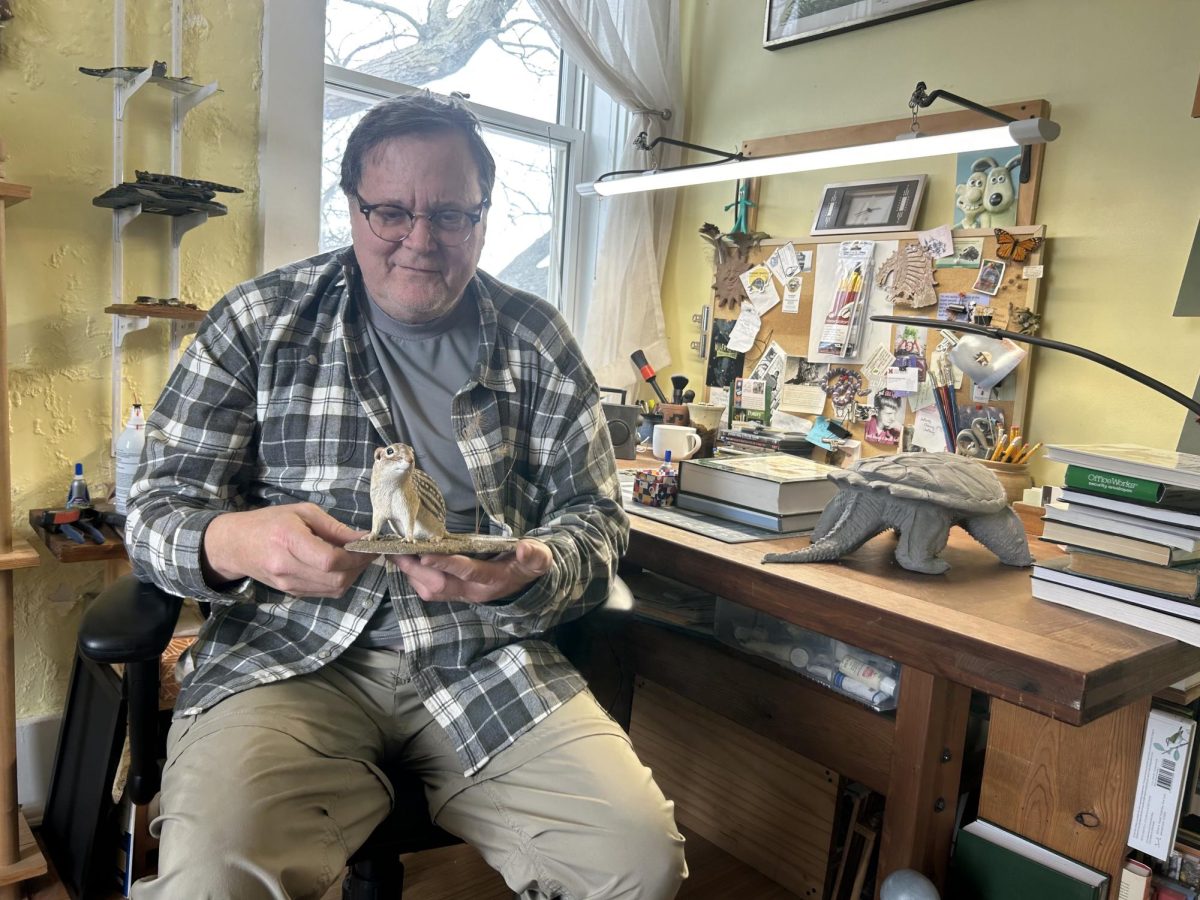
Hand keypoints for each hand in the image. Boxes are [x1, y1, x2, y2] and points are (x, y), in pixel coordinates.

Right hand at [202, 503, 371, 596]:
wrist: (234, 545)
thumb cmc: (270, 522)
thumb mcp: (303, 512)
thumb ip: (334, 527)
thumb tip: (364, 539)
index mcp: (288, 540)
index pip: (330, 559)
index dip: (356, 555)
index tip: (370, 544)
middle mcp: (287, 567)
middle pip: (336, 578)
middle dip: (359, 566)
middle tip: (367, 551)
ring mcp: (288, 584)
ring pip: (334, 589)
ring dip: (353, 575)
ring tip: (356, 558)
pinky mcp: (291, 593)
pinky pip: (325, 592)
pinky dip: (340, 581)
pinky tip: (342, 567)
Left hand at [391, 538, 551, 603]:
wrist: (525, 583)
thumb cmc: (528, 565)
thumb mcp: (538, 559)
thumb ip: (534, 555)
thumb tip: (524, 548)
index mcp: (492, 581)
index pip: (467, 572)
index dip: (446, 564)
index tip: (425, 555)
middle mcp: (473, 592)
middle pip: (438, 585)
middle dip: (415, 570)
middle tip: (396, 551)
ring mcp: (461, 595)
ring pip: (429, 590)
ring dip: (410, 574)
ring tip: (395, 553)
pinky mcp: (453, 593)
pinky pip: (428, 590)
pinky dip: (414, 576)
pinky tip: (405, 561)